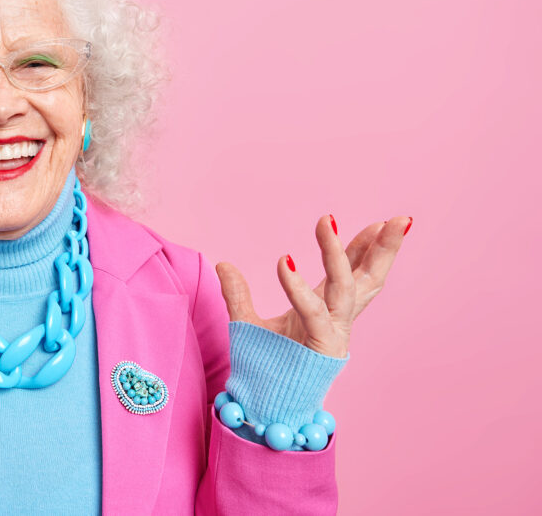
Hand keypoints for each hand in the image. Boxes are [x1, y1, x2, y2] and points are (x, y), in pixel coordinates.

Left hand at [215, 215, 411, 357]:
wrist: (264, 405)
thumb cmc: (265, 366)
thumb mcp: (248, 323)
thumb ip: (238, 293)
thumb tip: (222, 264)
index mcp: (328, 308)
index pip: (354, 271)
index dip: (366, 247)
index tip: (381, 222)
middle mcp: (337, 317)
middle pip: (370, 278)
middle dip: (387, 249)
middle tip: (401, 219)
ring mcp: (334, 331)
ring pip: (346, 286)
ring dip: (339, 252)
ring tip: (327, 220)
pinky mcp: (322, 345)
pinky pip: (312, 311)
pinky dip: (298, 287)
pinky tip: (285, 262)